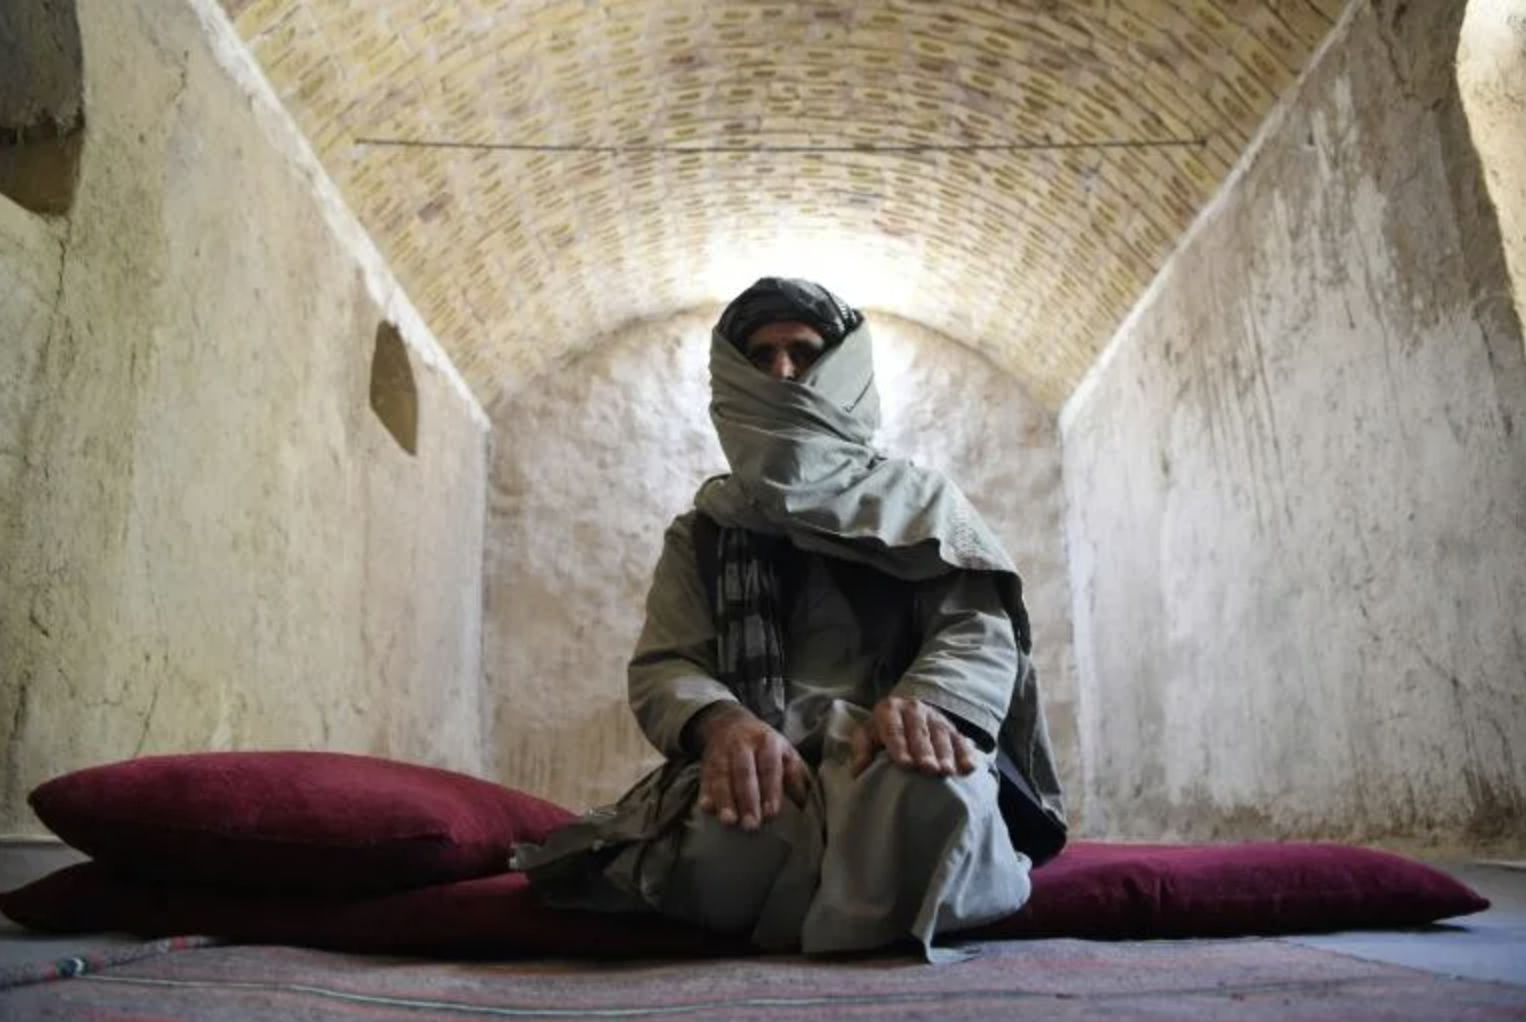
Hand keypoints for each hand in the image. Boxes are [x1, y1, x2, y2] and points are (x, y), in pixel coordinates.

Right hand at [694, 705, 808, 830]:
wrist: (729, 722)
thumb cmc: (764, 746)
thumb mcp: (784, 752)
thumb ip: (796, 776)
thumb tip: (805, 804)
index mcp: (768, 742)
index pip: (770, 767)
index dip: (771, 790)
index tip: (772, 813)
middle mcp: (743, 745)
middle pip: (744, 772)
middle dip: (747, 799)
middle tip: (752, 825)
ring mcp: (723, 752)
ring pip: (723, 776)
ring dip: (725, 799)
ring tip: (729, 821)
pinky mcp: (707, 762)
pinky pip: (705, 777)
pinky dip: (705, 792)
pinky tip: (707, 808)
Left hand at [851, 696, 977, 777]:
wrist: (905, 712)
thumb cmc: (882, 730)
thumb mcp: (867, 733)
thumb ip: (861, 748)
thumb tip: (859, 769)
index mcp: (889, 709)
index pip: (894, 728)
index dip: (900, 746)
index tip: (905, 764)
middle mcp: (914, 709)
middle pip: (920, 731)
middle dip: (925, 751)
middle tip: (929, 769)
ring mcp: (935, 717)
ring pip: (941, 734)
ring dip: (945, 754)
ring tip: (946, 772)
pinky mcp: (952, 728)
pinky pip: (961, 740)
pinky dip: (966, 754)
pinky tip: (969, 768)